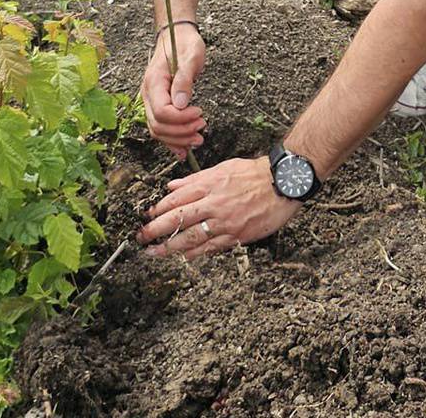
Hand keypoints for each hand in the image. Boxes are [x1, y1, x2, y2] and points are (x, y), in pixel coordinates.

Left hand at [138, 156, 300, 258]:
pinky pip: (212, 246)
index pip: (177, 198)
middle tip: (141, 238)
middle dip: (156, 230)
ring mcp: (226, 221)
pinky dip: (197, 253)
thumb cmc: (255, 173)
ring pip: (192, 237)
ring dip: (171, 247)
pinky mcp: (238, 234)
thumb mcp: (223, 168)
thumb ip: (195, 179)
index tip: (148, 216)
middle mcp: (215, 203)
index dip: (159, 209)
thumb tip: (172, 186)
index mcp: (210, 184)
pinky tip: (185, 257)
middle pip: (179, 218)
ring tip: (155, 253)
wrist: (284, 182)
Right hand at [142, 22, 205, 158]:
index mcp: (153, 82)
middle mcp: (147, 94)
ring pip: (158, 131)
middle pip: (158, 125)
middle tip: (202, 128)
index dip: (181, 118)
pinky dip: (171, 141)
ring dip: (178, 139)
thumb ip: (185, 79)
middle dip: (181, 132)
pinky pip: (160, 128)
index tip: (200, 113)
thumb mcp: (191, 56)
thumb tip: (181, 104)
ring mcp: (150, 102)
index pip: (161, 111)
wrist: (176, 37)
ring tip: (199, 139)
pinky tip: (183, 150)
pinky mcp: (158, 106)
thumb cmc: (185, 44)